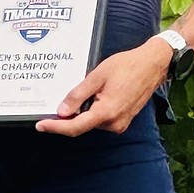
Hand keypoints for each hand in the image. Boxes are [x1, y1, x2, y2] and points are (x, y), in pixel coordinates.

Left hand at [37, 38, 167, 136]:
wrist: (152, 65)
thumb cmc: (127, 66)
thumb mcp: (97, 76)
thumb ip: (78, 95)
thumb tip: (62, 111)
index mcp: (106, 112)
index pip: (75, 127)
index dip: (55, 127)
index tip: (41, 126)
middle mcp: (114, 123)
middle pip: (82, 126)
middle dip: (67, 118)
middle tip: (54, 105)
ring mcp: (120, 124)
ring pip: (91, 123)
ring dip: (82, 113)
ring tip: (82, 93)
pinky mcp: (123, 121)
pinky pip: (101, 120)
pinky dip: (92, 112)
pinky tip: (92, 97)